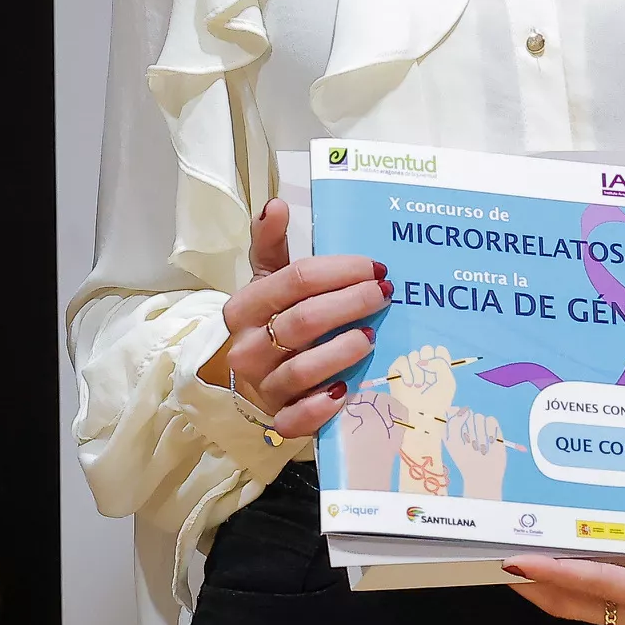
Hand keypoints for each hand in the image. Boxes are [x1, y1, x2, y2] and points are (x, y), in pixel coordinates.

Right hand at [213, 198, 389, 437]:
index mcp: (245, 307)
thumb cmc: (263, 323)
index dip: (341, 271)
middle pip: (304, 321)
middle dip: (351, 303)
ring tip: (372, 336)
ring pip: (302, 369)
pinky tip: (345, 390)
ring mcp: (261, 387)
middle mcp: (248, 347)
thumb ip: (270, 244)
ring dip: (342, 351)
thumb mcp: (264, 282)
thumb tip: (275, 204)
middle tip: (385, 292)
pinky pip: (295, 419)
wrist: (240, 379)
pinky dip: (321, 407)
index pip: (297, 280)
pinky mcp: (276, 419)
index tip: (375, 266)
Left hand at [447, 408, 510, 499]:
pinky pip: (491, 420)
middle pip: (466, 413)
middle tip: (469, 444)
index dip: (453, 413)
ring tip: (480, 448)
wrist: (483, 475)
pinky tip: (490, 442)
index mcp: (452, 428)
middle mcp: (466, 425)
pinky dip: (490, 430)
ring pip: (478, 416)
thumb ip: (454, 424)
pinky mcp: (493, 430)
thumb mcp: (453, 443)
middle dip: (467, 428)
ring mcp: (480, 427)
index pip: (451, 410)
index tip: (456, 423)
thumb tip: (466, 410)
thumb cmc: (465, 461)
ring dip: (479, 433)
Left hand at [505, 509, 624, 624]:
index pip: (602, 585)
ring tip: (518, 558)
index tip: (517, 559)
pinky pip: (609, 599)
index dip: (557, 572)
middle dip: (537, 584)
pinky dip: (581, 585)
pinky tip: (572, 561)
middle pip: (580, 603)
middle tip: (495, 558)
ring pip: (590, 605)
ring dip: (554, 586)